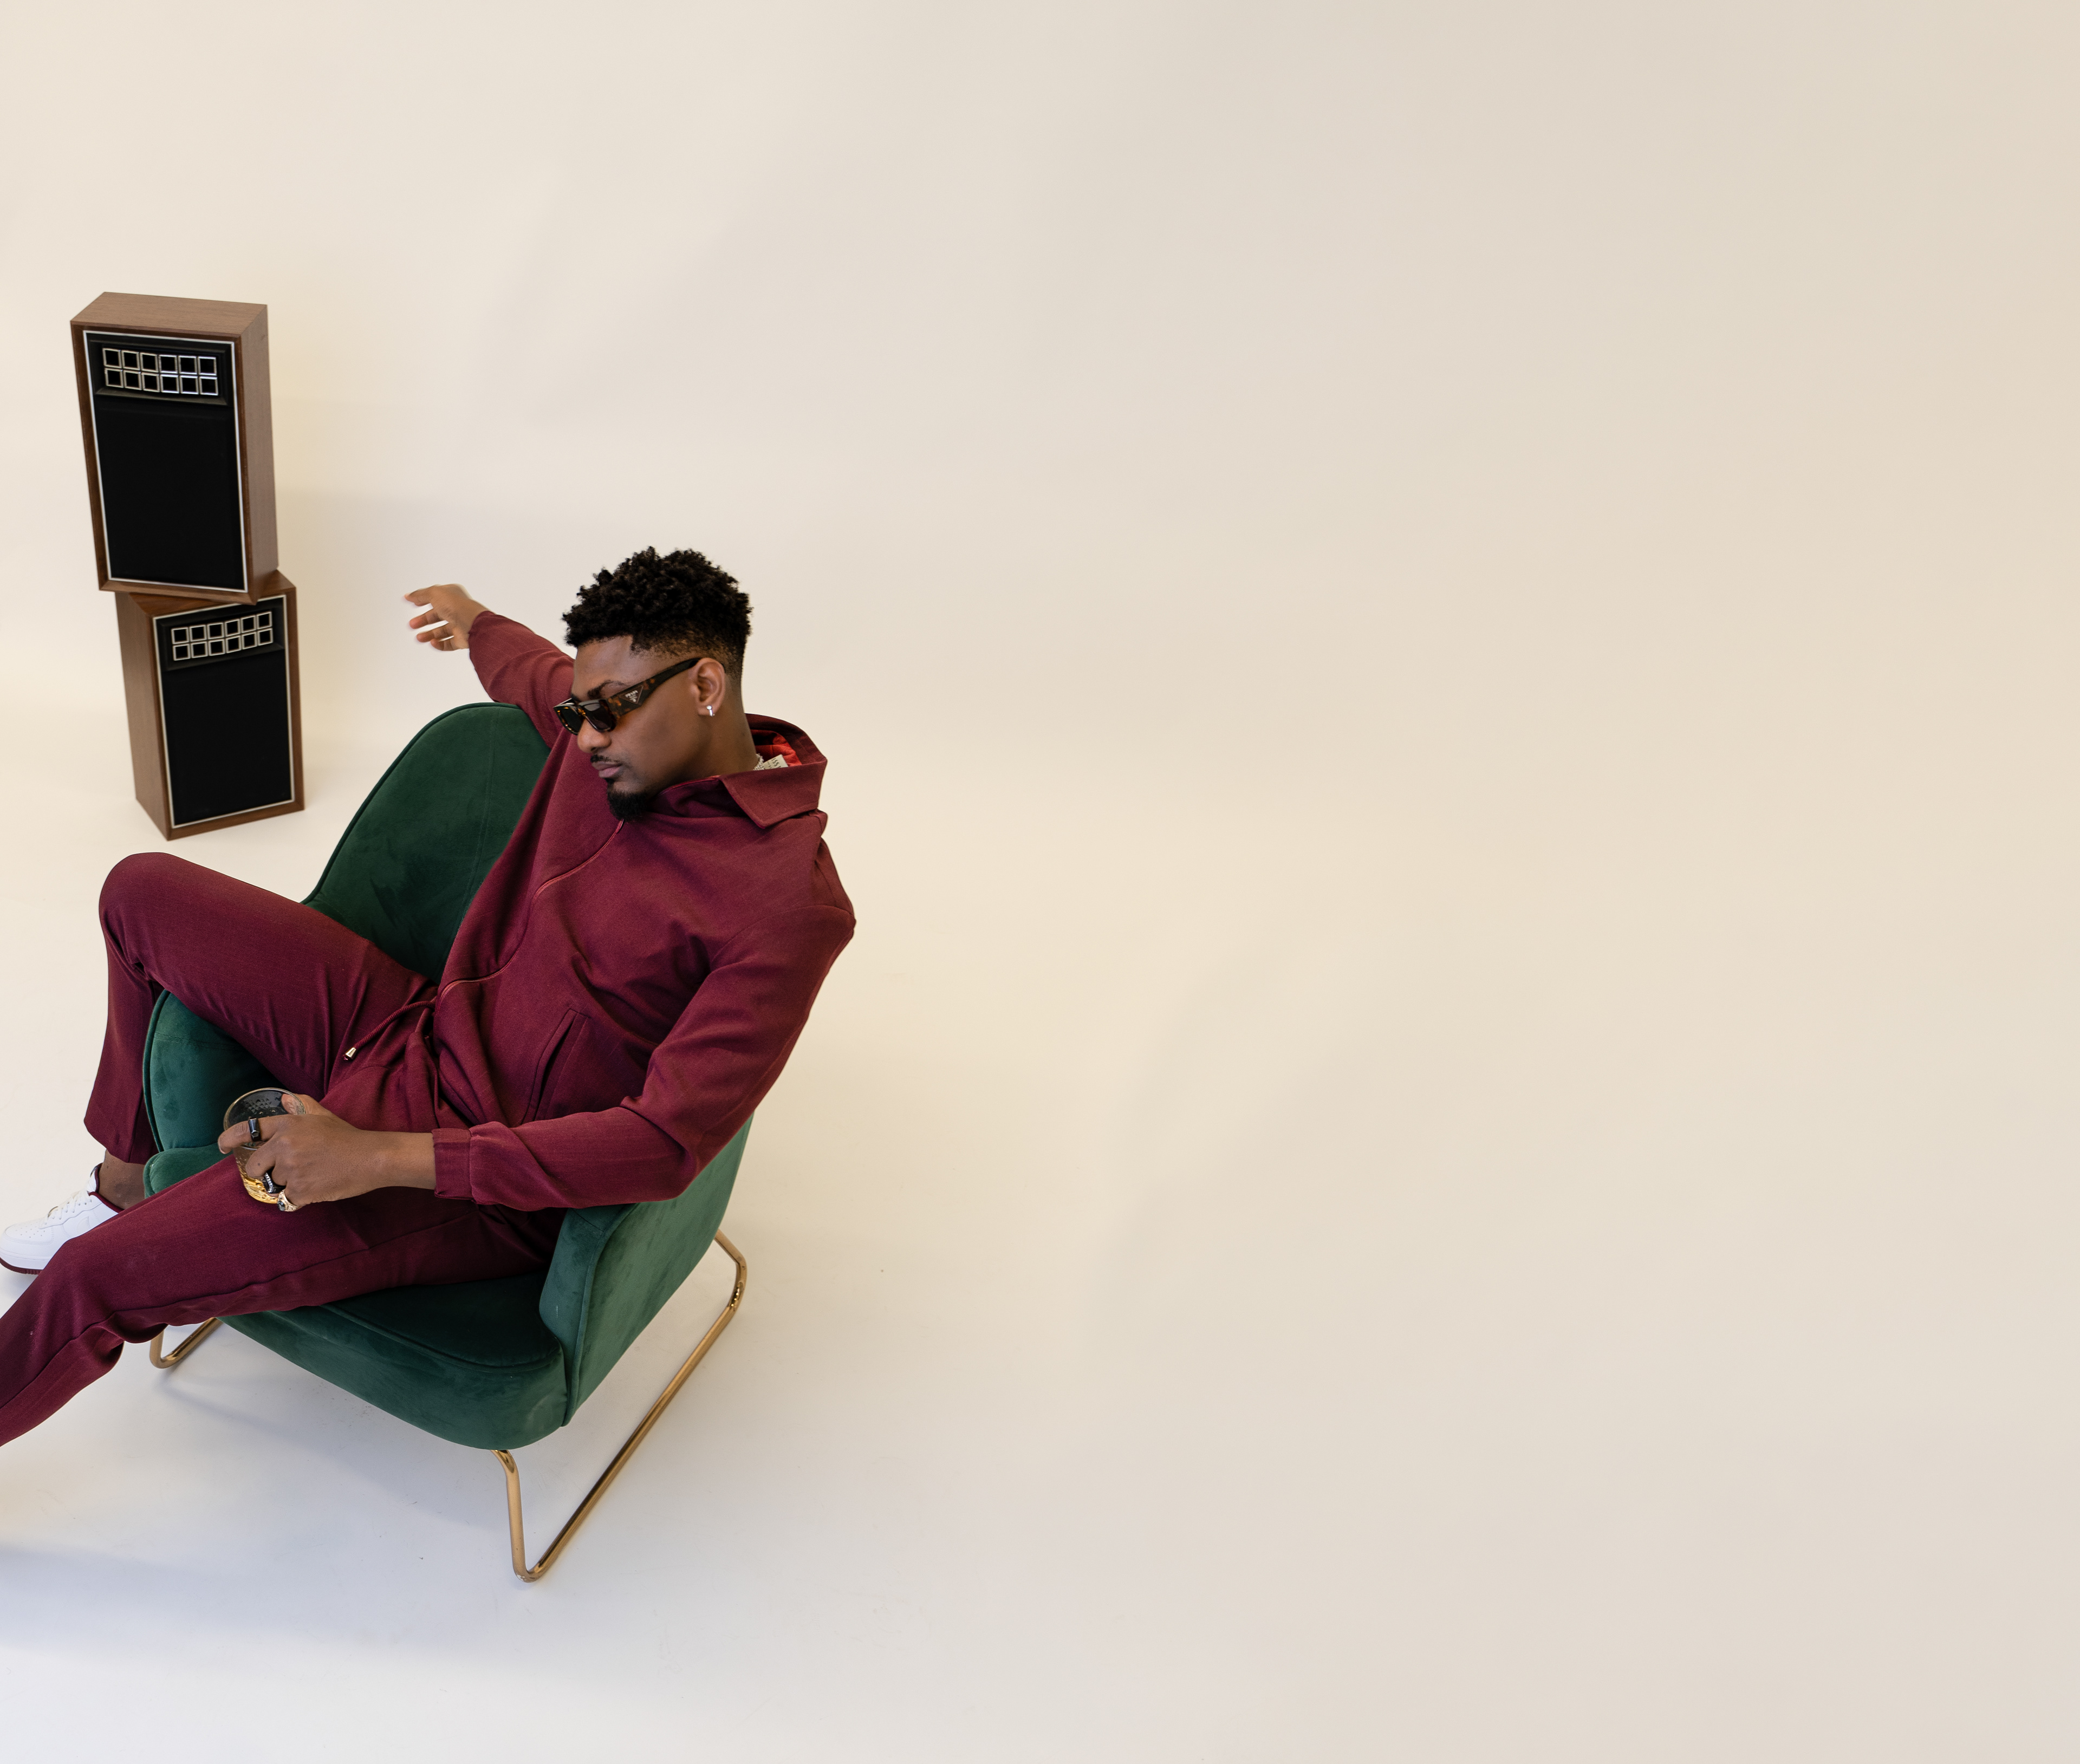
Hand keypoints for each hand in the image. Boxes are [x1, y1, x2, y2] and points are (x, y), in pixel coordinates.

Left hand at [215, 1093, 436, 1207]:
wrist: (371, 1158)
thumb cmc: (347, 1136)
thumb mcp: (324, 1116)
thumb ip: (301, 1106)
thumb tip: (283, 1098)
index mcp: (289, 1125)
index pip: (250, 1130)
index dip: (230, 1138)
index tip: (221, 1146)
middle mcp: (285, 1146)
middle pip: (256, 1166)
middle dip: (266, 1170)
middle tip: (289, 1169)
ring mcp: (291, 1169)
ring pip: (274, 1183)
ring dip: (288, 1183)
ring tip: (312, 1175)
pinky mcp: (300, 1190)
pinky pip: (286, 1199)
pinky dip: (298, 1197)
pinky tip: (315, 1188)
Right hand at [405, 583, 488, 651]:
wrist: (472, 624)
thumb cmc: (457, 606)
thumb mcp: (434, 593)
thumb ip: (421, 594)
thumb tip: (410, 595)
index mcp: (453, 596)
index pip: (436, 597)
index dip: (424, 599)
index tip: (414, 603)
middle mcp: (457, 610)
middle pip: (437, 616)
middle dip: (424, 620)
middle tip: (412, 624)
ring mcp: (460, 625)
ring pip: (442, 631)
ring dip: (429, 634)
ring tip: (419, 637)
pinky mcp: (462, 639)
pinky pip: (449, 643)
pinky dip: (439, 644)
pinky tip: (432, 642)